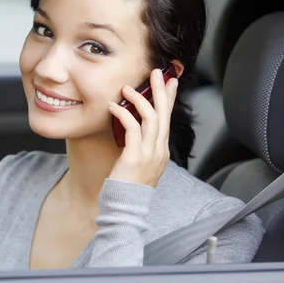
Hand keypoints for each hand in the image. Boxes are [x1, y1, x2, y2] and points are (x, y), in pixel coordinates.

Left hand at [107, 68, 178, 186]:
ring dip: (139, 99)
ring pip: (151, 118)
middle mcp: (159, 150)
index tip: (170, 82)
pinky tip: (113, 106)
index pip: (168, 119)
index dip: (169, 99)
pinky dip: (123, 114)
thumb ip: (141, 148)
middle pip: (164, 114)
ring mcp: (149, 153)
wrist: (125, 210)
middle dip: (161, 91)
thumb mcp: (140, 165)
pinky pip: (132, 128)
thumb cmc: (128, 188)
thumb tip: (134, 131)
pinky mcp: (135, 157)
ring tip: (127, 87)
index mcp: (161, 151)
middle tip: (157, 72)